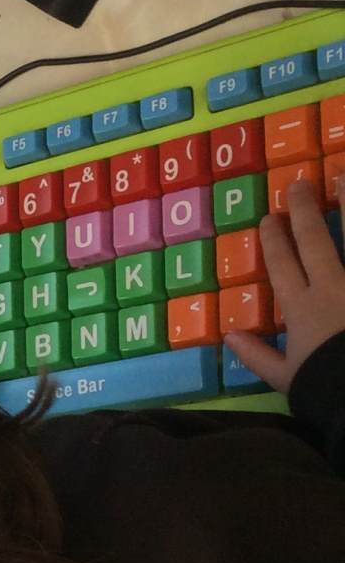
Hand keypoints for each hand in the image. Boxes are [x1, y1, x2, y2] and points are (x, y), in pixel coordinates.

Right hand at [225, 181, 344, 392]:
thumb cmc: (327, 386)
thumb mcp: (288, 378)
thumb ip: (259, 355)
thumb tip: (229, 336)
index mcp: (302, 308)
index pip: (283, 265)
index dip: (274, 240)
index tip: (269, 219)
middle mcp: (331, 286)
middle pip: (314, 240)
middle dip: (304, 210)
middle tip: (298, 185)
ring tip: (344, 175)